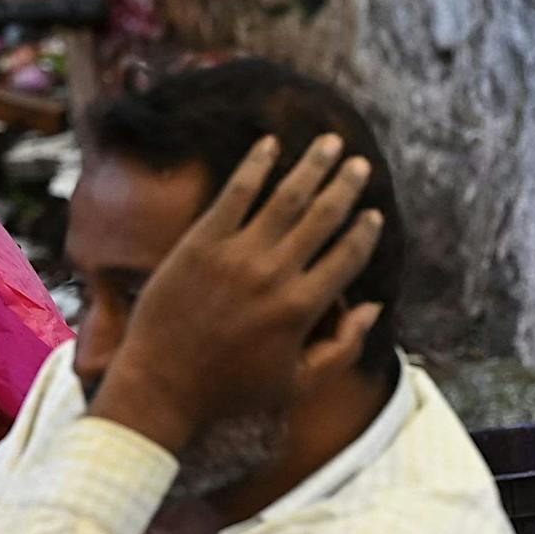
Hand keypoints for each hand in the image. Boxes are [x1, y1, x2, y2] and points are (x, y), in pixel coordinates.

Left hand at [90, 134, 385, 453]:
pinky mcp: (199, 243)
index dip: (364, 231)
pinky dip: (254, 165)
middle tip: (358, 163)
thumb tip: (374, 308)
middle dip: (345, 186)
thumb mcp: (297, 384)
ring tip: (329, 143)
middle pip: (323, 217)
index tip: (372, 213)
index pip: (348, 256)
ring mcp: (235, 255)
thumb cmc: (229, 390)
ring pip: (285, 198)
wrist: (160, 386)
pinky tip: (269, 144)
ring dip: (311, 166)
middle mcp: (274, 275)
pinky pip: (234, 194)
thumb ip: (342, 348)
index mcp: (302, 308)